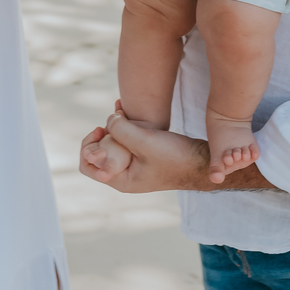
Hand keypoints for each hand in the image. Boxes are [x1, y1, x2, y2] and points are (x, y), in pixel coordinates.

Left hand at [79, 106, 272, 192]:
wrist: (202, 161)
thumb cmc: (175, 157)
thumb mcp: (145, 141)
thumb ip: (121, 130)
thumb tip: (108, 119)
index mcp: (121, 180)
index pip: (88, 166)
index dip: (89, 145)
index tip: (102, 129)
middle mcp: (124, 175)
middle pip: (98, 153)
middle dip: (101, 133)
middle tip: (112, 120)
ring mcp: (134, 165)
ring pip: (112, 144)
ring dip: (113, 126)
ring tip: (120, 109)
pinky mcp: (144, 155)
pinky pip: (126, 140)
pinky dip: (124, 125)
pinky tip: (125, 108)